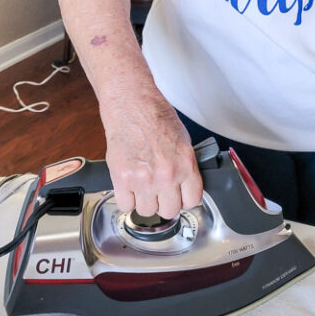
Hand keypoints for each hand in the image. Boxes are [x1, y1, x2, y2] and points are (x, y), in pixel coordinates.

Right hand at [101, 90, 203, 218]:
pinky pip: (126, 205)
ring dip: (145, 200)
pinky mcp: (122, 179)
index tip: (179, 196)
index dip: (185, 199)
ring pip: (147, 211)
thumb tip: (186, 187)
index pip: (192, 201)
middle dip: (165, 202)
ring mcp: (143, 179)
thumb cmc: (155, 116)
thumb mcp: (183, 140)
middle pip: (169, 211)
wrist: (131, 104)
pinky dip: (127, 198)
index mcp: (185, 164)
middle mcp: (166, 175)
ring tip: (143, 183)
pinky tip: (129, 185)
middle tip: (159, 190)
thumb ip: (185, 167)